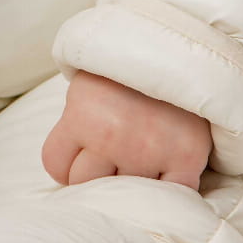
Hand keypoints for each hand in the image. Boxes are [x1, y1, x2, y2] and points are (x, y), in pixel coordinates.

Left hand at [41, 70, 211, 190]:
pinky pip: (169, 196)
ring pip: (125, 194)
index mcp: (81, 116)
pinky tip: (165, 170)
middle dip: (95, 173)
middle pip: (87, 184)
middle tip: (112, 153)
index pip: (56, 166)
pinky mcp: (186, 158)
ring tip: (141, 152)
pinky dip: (166, 190)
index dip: (66, 162)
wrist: (177, 46)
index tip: (80, 152)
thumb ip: (75, 126)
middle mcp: (112, 136)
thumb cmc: (124, 73)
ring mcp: (150, 149)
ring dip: (131, 179)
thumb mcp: (84, 88)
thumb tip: (69, 174)